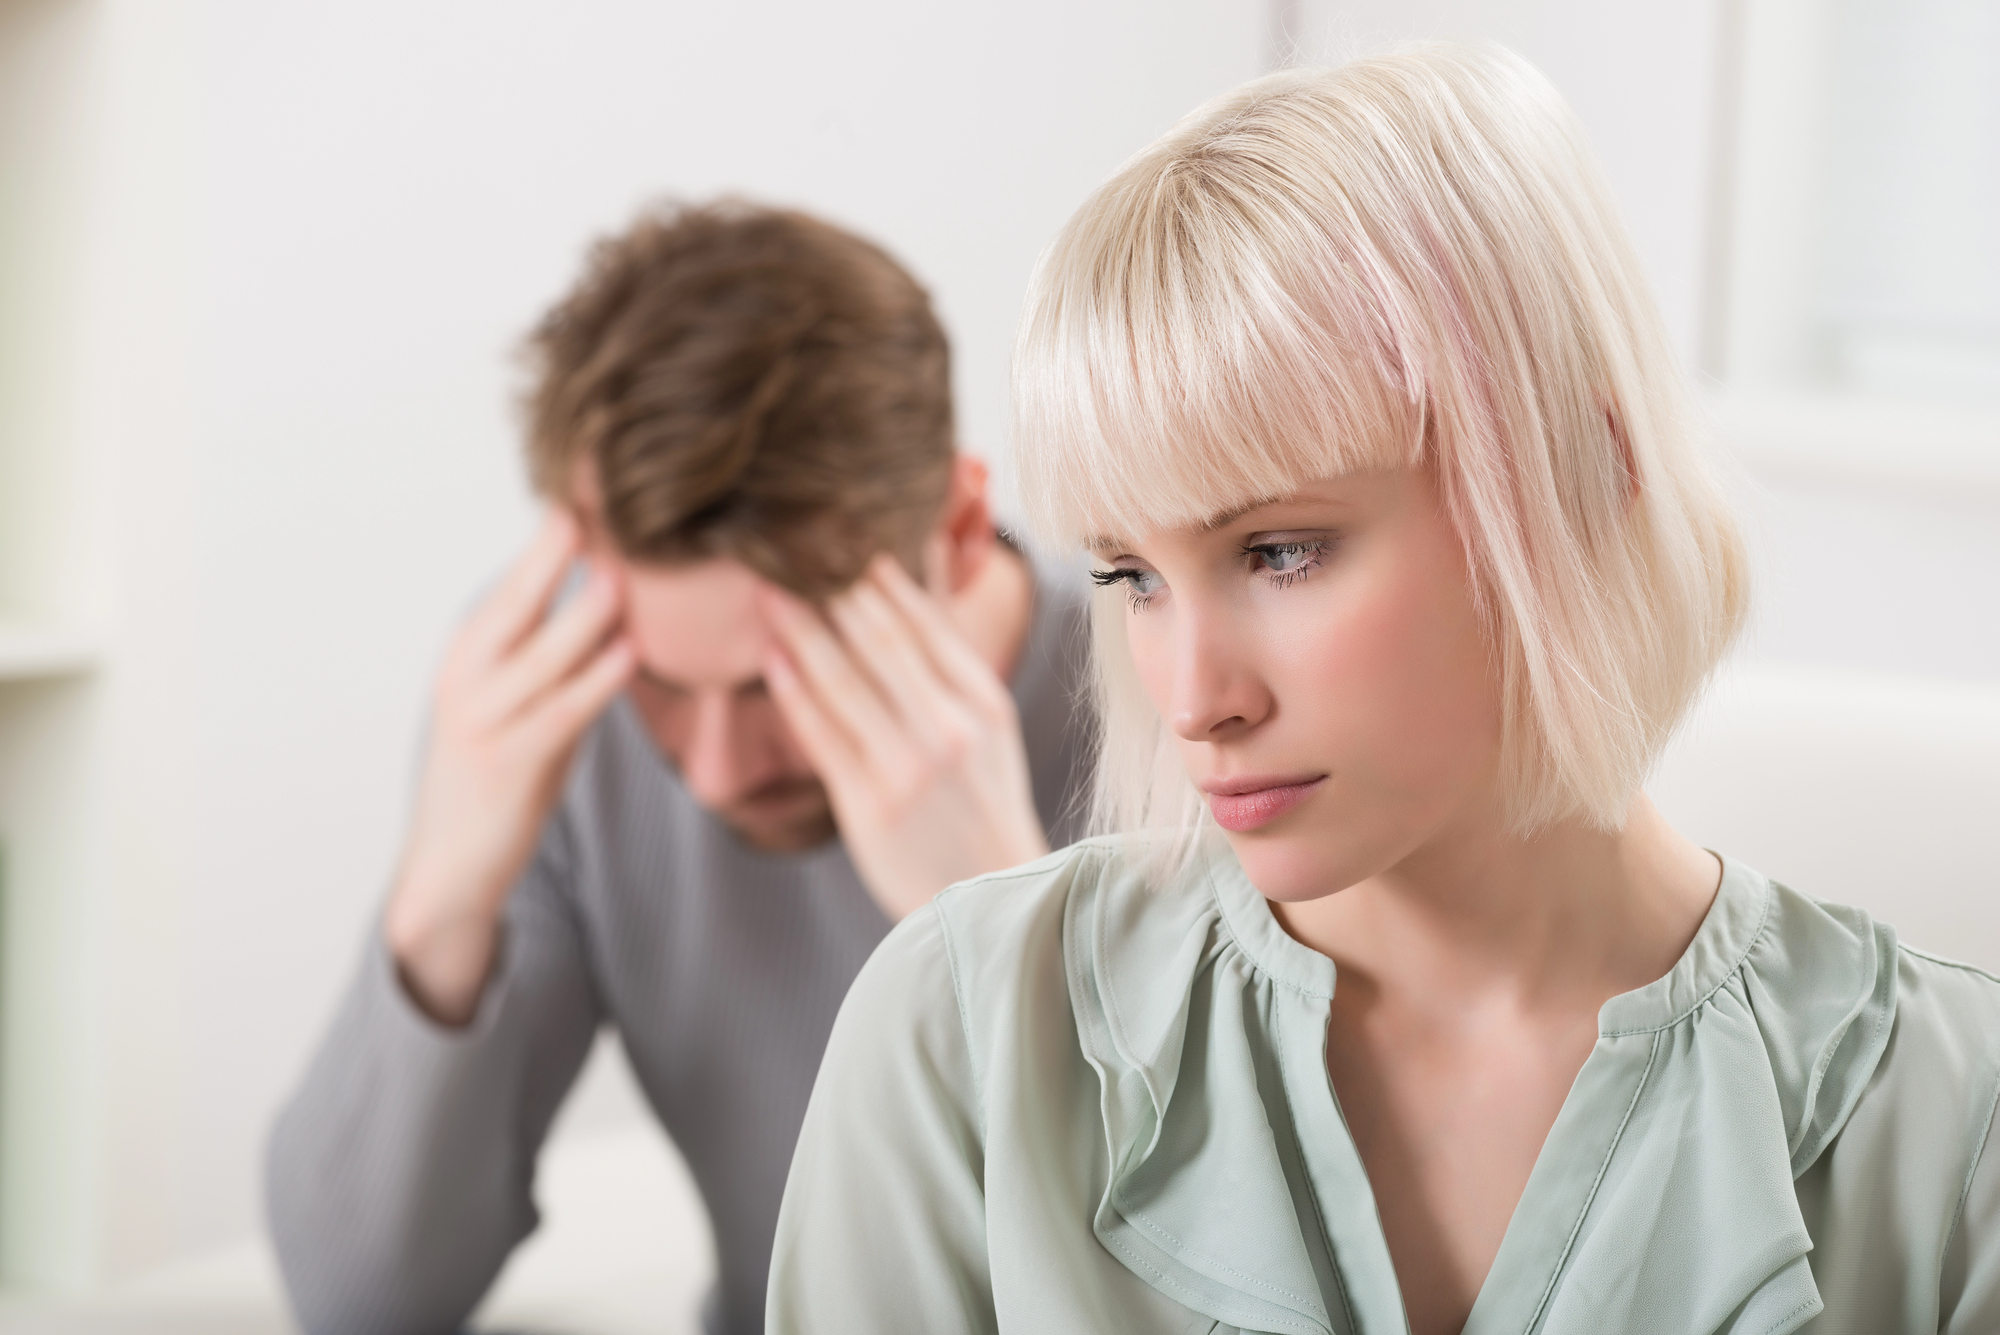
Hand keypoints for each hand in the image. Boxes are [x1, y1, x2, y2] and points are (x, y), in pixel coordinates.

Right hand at [384, 510, 635, 1024]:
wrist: (451, 868)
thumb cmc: (501, 775)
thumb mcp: (524, 702)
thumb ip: (559, 654)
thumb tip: (613, 595)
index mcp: (471, 653)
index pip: (515, 581)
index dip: (551, 534)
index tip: (590, 486)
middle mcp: (469, 676)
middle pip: (517, 598)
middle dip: (556, 548)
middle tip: (602, 497)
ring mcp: (483, 719)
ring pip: (541, 652)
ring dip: (585, 611)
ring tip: (624, 570)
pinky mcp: (510, 763)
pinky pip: (561, 712)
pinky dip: (595, 680)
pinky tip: (629, 653)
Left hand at [761, 553, 1048, 920]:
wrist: (991, 898)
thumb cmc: (982, 803)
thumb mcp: (989, 726)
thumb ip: (948, 660)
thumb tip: (914, 579)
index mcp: (983, 702)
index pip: (924, 623)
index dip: (878, 576)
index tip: (840, 535)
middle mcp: (948, 729)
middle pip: (879, 641)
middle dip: (831, 588)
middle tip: (787, 544)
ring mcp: (908, 768)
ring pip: (845, 681)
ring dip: (801, 629)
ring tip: (767, 589)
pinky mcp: (871, 806)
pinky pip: (824, 736)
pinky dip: (795, 692)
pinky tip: (771, 657)